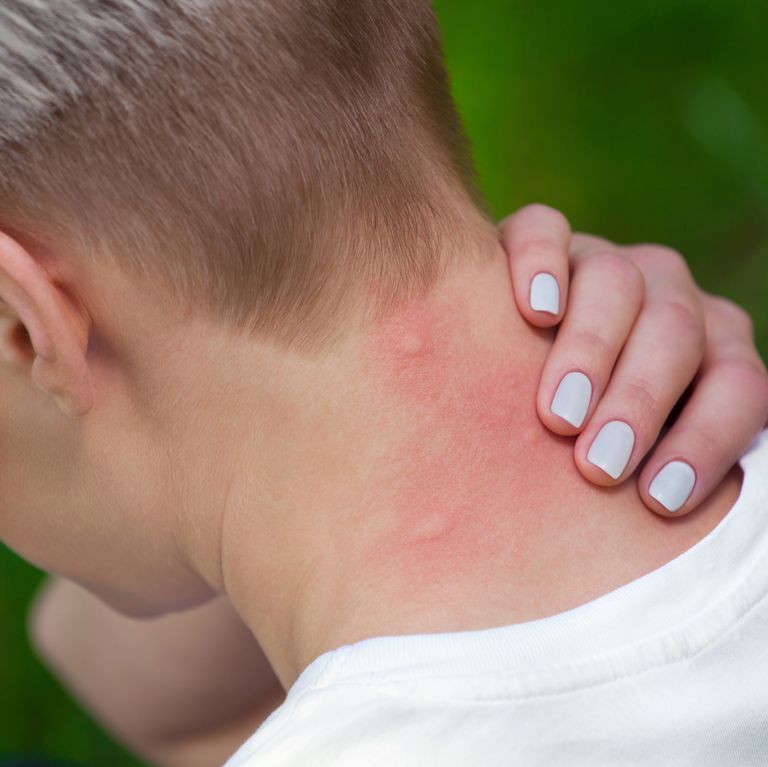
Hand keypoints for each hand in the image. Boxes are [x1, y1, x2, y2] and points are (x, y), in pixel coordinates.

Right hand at [499, 204, 767, 516]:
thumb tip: (657, 521)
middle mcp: (665, 297)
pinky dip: (541, 264)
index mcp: (707, 348)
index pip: (738, 383)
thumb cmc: (570, 436)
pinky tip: (533, 310)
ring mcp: (601, 261)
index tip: (657, 499)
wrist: (498, 369)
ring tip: (557, 414)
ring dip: (593, 349)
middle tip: (598, 464)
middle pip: (677, 330)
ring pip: (617, 281)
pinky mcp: (536, 240)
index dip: (707, 440)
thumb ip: (648, 470)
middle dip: (641, 401)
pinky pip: (543, 231)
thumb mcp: (623, 456)